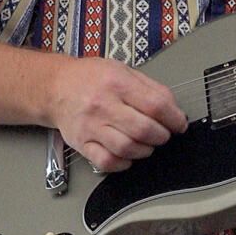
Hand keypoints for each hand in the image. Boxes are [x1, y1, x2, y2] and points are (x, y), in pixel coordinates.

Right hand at [45, 56, 186, 171]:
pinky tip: (128, 155)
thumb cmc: (91, 78)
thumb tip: (174, 110)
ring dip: (145, 150)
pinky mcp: (82, 143)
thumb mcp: (123, 70)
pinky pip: (107, 162)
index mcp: (117, 82)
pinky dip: (123, 163)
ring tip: (146, 143)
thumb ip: (151, 88)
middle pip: (144, 129)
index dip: (174, 118)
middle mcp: (103, 104)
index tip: (179, 124)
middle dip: (162, 136)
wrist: (56, 87)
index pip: (155, 105)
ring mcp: (91, 126)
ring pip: (127, 148)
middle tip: (162, 134)